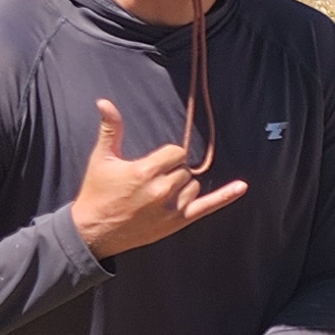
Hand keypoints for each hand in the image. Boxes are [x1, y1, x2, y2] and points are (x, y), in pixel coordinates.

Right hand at [72, 98, 247, 257]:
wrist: (92, 232)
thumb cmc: (97, 193)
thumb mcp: (101, 159)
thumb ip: (110, 129)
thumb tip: (104, 102)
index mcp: (145, 172)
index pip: (176, 152)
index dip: (167, 156)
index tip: (153, 164)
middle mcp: (162, 190)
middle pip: (185, 169)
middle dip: (171, 171)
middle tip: (150, 181)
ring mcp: (171, 208)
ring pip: (193, 186)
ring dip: (182, 186)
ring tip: (157, 194)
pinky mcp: (177, 222)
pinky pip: (207, 207)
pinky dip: (225, 197)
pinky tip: (241, 187)